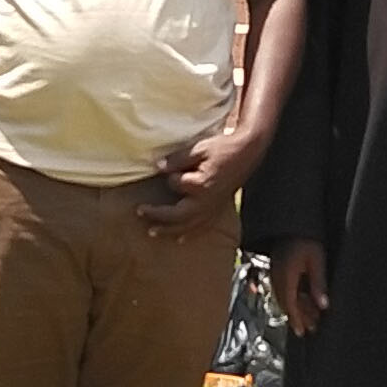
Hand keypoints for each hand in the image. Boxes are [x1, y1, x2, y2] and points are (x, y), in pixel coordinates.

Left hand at [140, 119, 266, 230]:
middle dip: (157, 215)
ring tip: (151, 232)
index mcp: (200, 185)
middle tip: (139, 212)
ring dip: (168, 230)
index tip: (165, 168)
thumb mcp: (199, 148)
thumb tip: (158, 167)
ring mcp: (212, 208)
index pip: (175, 184)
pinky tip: (180, 239)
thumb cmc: (223, 148)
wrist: (247, 153)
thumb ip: (178, 159)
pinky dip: (189, 234)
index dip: (169, 176)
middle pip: (176, 215)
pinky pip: (202, 227)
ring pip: (187, 226)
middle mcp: (205, 201)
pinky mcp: (218, 210)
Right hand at [264, 236, 328, 336]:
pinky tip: (303, 302)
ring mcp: (275, 272)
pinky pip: (283, 289)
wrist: (293, 221)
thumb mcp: (317, 261)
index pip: (290, 304)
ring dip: (296, 309)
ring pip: (284, 297)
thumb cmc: (308, 239)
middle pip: (286, 303)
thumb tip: (323, 306)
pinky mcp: (277, 269)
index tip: (302, 332)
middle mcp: (277, 276)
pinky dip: (293, 298)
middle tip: (311, 328)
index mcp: (286, 276)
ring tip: (311, 318)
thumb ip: (318, 283)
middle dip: (298, 317)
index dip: (296, 319)